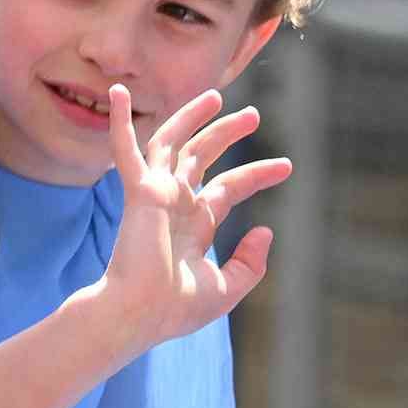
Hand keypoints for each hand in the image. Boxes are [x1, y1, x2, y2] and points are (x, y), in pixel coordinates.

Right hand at [95, 86, 291, 356]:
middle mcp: (175, 205)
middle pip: (202, 157)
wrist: (141, 313)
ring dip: (191, 118)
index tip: (287, 166)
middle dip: (226, 134)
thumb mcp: (228, 287)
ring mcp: (156, 195)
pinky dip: (122, 122)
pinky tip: (120, 93)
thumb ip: (250, 263)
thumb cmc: (177, 309)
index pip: (228, 188)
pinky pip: (127, 150)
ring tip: (216, 97)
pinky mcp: (139, 192)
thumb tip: (265, 231)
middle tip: (253, 115)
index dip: (257, 174)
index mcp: (194, 226)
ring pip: (173, 143)